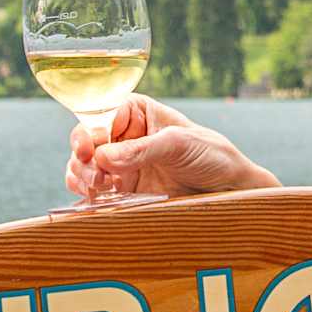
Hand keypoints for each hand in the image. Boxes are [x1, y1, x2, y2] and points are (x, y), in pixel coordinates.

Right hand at [66, 95, 278, 200]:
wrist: (229, 187)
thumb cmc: (211, 154)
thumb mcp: (179, 145)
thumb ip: (142, 149)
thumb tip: (102, 156)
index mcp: (136, 111)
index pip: (98, 114)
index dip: (87, 131)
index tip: (86, 151)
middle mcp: (123, 135)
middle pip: (85, 142)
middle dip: (82, 159)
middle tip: (97, 177)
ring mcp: (121, 162)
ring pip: (82, 166)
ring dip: (82, 178)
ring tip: (99, 189)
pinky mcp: (123, 187)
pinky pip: (93, 189)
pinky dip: (88, 194)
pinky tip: (97, 199)